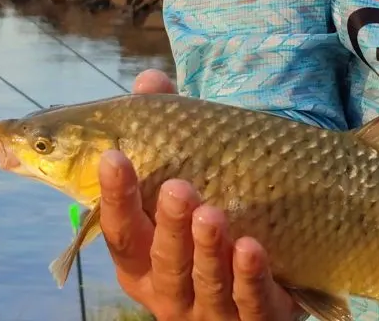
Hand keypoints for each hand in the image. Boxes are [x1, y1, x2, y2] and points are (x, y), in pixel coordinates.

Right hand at [97, 69, 298, 320]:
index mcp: (142, 258)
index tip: (113, 155)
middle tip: (178, 188)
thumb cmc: (209, 223)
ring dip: (209, 250)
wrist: (265, 282)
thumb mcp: (187, 182)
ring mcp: (211, 311)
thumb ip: (167, 131)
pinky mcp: (256, 320)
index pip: (120, 232)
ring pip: (206, 285)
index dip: (114, 196)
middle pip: (163, 261)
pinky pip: (252, 303)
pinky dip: (250, 278)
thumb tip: (148, 80)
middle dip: (170, 226)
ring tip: (213, 214)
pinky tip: (253, 248)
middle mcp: (168, 290)